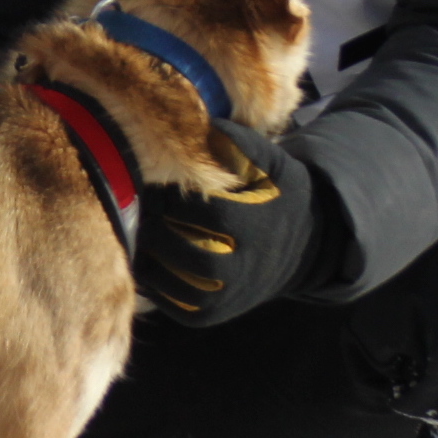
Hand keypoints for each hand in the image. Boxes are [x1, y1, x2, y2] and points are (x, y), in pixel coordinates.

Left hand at [135, 120, 328, 325]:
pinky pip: (172, 304)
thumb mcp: (275, 164)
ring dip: (147, 255)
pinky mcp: (212, 316)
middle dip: (156, 227)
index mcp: (258, 229)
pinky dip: (150, 281)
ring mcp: (228, 298)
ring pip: (175, 282)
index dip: (174, 197)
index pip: (206, 214)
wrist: (304, 248)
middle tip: (134, 204)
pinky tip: (139, 254)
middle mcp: (245, 269)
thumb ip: (244, 143)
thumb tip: (206, 122)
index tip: (152, 179)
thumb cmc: (278, 194)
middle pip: (187, 251)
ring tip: (133, 226)